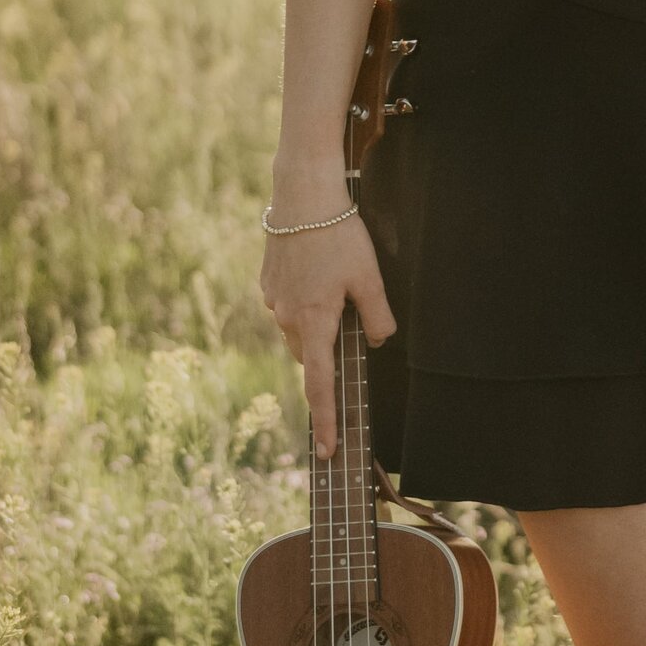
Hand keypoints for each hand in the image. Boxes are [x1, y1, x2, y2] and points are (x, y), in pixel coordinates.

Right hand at [260, 173, 397, 455]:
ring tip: (336, 284)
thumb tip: (378, 340)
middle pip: (310, 355)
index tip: (329, 451)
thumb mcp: (369, 277)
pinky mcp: (267, 282)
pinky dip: (304, 300)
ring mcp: (273, 300)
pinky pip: (288, 305)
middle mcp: (286, 318)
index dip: (327, 420)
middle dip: (329, 353)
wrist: (302, 194)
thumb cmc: (339, 235)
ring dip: (317, 324)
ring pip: (299, 329)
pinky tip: (318, 270)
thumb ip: (377, 316)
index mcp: (313, 322)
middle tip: (351, 324)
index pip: (320, 385)